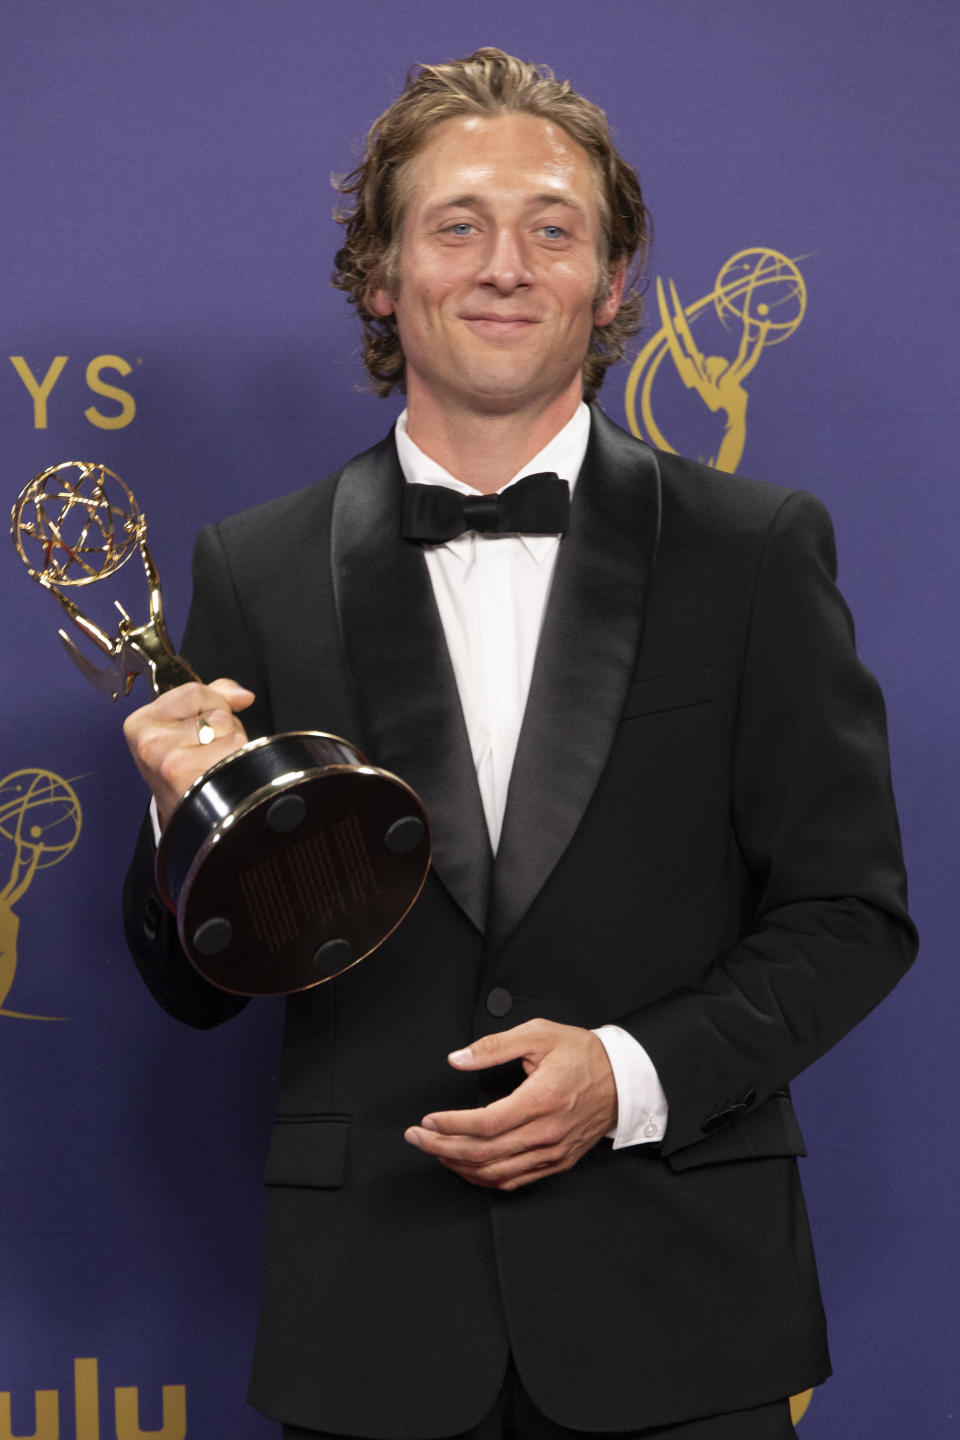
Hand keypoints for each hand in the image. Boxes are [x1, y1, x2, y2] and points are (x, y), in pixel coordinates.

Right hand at [123, 678, 254, 826]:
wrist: (185, 818)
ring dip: (232, 746)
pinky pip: (238, 750)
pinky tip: (221, 777)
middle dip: (222, 728)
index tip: (200, 727)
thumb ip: (212, 696)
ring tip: (213, 764)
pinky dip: (240, 762)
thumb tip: (243, 696)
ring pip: (230, 731)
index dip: (211, 705)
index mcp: (140, 723)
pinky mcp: (193, 777)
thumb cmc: (185, 769)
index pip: (194, 691)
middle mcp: (150, 742)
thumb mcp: (184, 726)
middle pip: (216, 712)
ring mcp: (170, 761)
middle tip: (205, 752)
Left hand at [404, 1019, 616, 1191]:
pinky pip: (515, 1180)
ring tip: (435, 1150)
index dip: (451, 1126)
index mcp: (542, 1099)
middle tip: (417, 1137)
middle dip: (443, 1146)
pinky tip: (466, 1166)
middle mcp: (547, 1132)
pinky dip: (485, 1178)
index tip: (428, 1120)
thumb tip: (459, 1058)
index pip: (486, 1123)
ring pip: (496, 1172)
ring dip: (459, 1165)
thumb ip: (494, 1046)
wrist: (624, 1078)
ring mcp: (553, 1153)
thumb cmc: (583, 1055)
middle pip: (484, 1153)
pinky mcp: (557, 1162)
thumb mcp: (538, 1034)